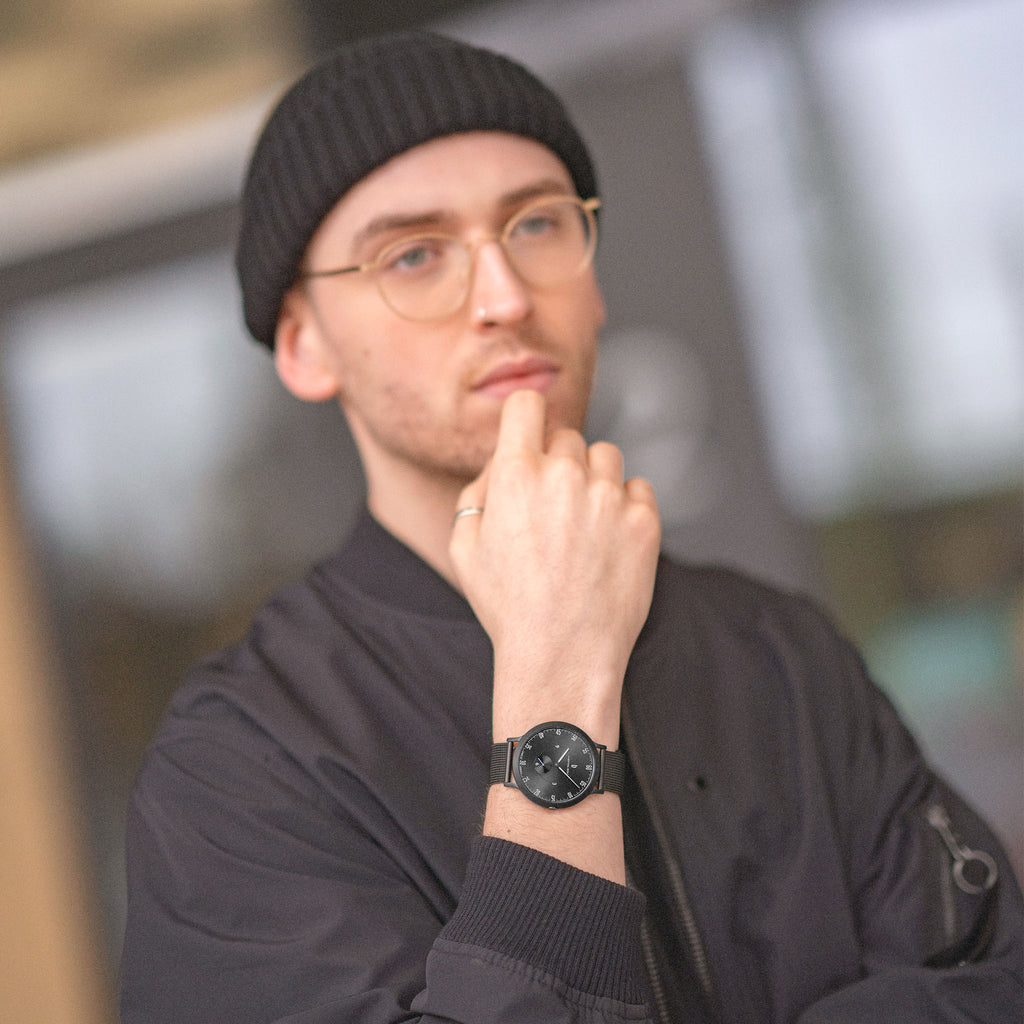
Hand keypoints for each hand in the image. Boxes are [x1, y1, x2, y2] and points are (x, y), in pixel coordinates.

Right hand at [449, 390, 659, 745]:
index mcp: (516, 474)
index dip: (527, 416)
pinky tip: (608, 541)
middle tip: (554, 511)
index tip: (531, 432)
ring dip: (595, 480)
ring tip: (584, 526)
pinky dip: (625, 507)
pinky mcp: (644, 521)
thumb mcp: (464, 549)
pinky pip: (638, 489)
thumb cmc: (508, 607)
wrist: (561, 656)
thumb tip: (501, 464)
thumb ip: (478, 493)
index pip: (527, 404)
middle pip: (567, 438)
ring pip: (606, 457)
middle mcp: (565, 475)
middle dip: (559, 465)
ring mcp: (608, 497)